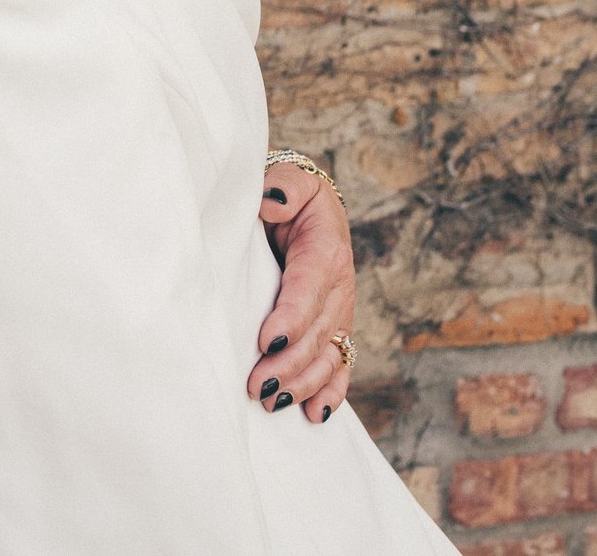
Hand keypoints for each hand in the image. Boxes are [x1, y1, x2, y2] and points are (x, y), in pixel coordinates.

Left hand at [246, 160, 355, 423]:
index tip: (269, 341)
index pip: (308, 290)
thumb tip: (271, 201)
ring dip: (302, 384)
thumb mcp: (290, 180)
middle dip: (288, 364)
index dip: (291, 318)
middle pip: (317, 333)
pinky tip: (315, 416)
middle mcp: (338, 287)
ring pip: (327, 356)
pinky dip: (331, 392)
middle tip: (256, 386)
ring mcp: (339, 312)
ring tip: (270, 402)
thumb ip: (283, 188)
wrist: (309, 207)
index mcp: (325, 252)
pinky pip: (340, 365)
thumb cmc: (289, 193)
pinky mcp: (335, 328)